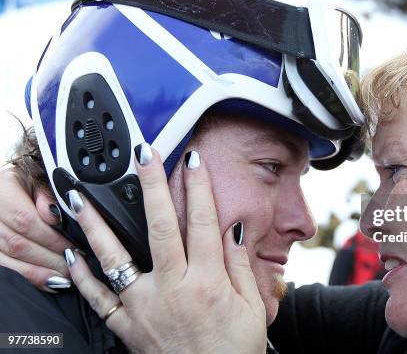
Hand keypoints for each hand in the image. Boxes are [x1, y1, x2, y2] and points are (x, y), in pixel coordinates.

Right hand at [0, 166, 73, 291]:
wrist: (5, 188)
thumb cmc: (28, 182)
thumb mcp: (39, 178)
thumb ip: (48, 195)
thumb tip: (55, 216)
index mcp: (3, 189)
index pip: (26, 220)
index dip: (52, 237)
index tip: (75, 246)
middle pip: (18, 244)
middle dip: (50, 258)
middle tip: (75, 265)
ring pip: (9, 259)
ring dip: (40, 272)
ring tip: (65, 278)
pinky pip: (4, 266)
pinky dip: (27, 277)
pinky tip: (48, 282)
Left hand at [65, 144, 266, 353]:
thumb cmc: (233, 351)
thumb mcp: (251, 309)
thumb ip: (240, 267)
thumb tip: (232, 231)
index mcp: (208, 282)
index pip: (202, 222)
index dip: (199, 187)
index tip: (193, 160)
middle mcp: (173, 289)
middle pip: (159, 227)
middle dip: (151, 186)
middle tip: (144, 155)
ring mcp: (144, 307)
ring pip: (116, 258)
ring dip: (97, 225)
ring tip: (82, 198)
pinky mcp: (126, 326)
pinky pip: (98, 299)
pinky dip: (82, 277)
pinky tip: (73, 254)